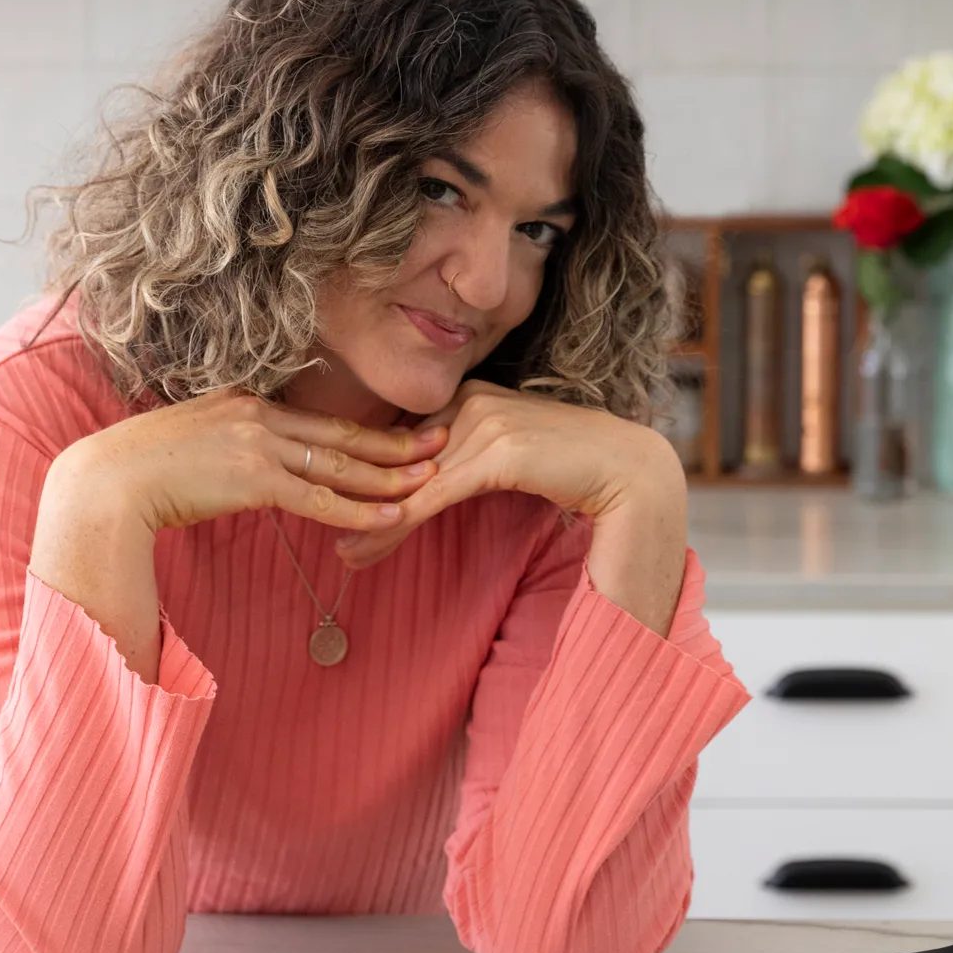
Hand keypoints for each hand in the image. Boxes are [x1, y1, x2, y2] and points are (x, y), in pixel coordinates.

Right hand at [46, 389, 448, 536]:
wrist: (106, 483)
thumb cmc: (140, 473)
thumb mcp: (193, 445)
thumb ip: (228, 448)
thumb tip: (246, 468)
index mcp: (246, 404)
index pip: (319, 422)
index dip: (365, 430)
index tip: (403, 431)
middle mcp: (258, 416)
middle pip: (341, 435)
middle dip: (395, 442)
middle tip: (442, 441)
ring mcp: (257, 445)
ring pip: (338, 465)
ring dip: (388, 475)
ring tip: (431, 479)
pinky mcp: (252, 479)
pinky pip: (317, 499)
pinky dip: (357, 509)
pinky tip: (391, 516)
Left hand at [333, 382, 687, 632]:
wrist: (628, 468)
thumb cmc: (572, 467)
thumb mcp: (509, 456)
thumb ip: (469, 459)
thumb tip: (427, 485)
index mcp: (470, 395)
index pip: (404, 438)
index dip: (369, 473)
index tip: (334, 502)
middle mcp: (471, 401)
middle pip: (399, 459)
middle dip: (358, 500)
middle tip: (324, 536)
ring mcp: (484, 423)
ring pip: (411, 481)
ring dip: (372, 523)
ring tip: (342, 557)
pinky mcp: (497, 452)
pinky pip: (434, 494)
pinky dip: (400, 523)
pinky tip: (372, 546)